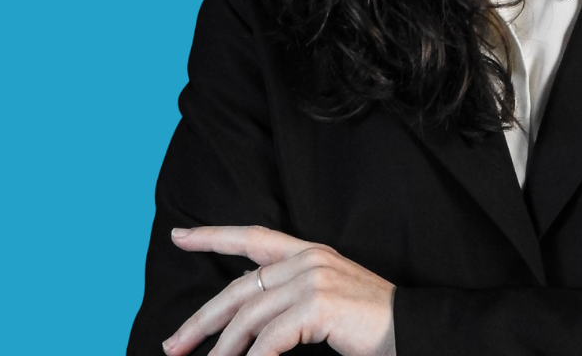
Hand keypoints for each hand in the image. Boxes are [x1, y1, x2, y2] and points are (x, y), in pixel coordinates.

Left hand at [162, 225, 395, 355]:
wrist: (408, 327)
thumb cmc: (366, 321)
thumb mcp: (324, 298)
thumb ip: (289, 297)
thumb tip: (246, 320)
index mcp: (309, 252)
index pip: (253, 237)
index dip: (214, 236)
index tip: (179, 235)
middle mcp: (308, 259)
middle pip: (239, 286)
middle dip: (201, 319)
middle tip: (173, 344)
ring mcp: (314, 279)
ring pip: (249, 315)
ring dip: (222, 349)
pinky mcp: (319, 304)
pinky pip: (270, 338)